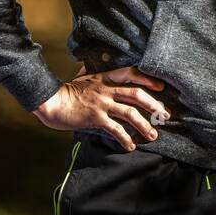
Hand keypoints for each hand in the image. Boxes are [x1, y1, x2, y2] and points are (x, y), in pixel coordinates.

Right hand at [34, 66, 170, 151]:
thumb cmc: (67, 91)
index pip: (132, 73)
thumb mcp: (84, 78)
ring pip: (130, 113)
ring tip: (154, 135)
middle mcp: (107, 89)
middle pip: (137, 94)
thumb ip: (97, 76)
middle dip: (154, 105)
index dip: (149, 79)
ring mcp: (102, 104)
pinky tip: (131, 146)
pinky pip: (115, 129)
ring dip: (145, 125)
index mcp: (106, 78)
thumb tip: (97, 68)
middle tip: (165, 115)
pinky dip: (125, 138)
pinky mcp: (95, 118)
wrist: (50, 101)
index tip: (161, 88)